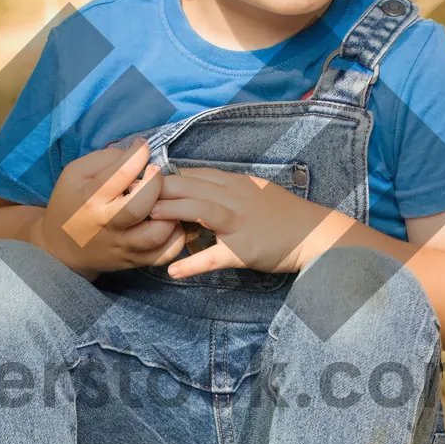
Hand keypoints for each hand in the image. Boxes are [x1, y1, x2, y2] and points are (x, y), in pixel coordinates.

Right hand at [33, 141, 187, 277]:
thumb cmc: (70, 204)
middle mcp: (107, 225)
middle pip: (140, 206)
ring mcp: (123, 246)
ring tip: (165, 201)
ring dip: (169, 213)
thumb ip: (104, 159)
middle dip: (155, 183)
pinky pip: (164, 254)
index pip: (120, 173)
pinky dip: (175, 238)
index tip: (142, 148)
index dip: (138, 154)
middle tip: (155, 174)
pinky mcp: (134, 261)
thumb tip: (136, 154)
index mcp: (90, 200)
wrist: (61, 249)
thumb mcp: (75, 173)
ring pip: (157, 234)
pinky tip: (169, 222)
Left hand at [152, 168, 355, 277]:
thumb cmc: (282, 216)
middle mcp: (235, 197)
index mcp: (234, 183)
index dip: (164, 177)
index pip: (192, 173)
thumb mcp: (252, 193)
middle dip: (158, 188)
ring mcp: (239, 223)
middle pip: (190, 186)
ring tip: (147, 217)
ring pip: (200, 210)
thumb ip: (223, 190)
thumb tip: (193, 191)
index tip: (140, 183)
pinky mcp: (244, 250)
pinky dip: (192, 263)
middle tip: (130, 195)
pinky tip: (172, 270)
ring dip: (171, 211)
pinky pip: (214, 256)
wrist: (314, 234)